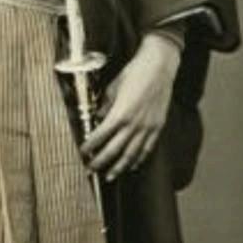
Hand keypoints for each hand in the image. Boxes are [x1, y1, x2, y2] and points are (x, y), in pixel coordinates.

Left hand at [80, 33, 180, 180]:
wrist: (159, 66)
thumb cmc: (135, 73)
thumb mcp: (113, 88)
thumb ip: (105, 106)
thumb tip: (98, 119)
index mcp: (120, 114)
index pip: (100, 136)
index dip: (90, 146)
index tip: (83, 152)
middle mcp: (134, 124)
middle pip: (113, 150)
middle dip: (100, 162)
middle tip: (91, 169)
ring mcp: (147, 127)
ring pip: (131, 155)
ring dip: (119, 167)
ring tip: (110, 176)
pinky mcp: (158, 127)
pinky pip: (147, 148)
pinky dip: (139, 159)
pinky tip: (133, 165)